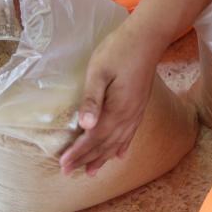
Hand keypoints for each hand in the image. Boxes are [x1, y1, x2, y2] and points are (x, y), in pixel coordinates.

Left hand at [58, 22, 159, 176]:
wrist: (147, 39)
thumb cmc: (118, 51)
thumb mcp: (99, 72)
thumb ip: (92, 99)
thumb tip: (85, 125)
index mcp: (117, 110)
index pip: (94, 138)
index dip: (78, 152)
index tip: (63, 164)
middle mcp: (128, 117)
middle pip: (105, 145)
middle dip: (86, 159)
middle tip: (68, 172)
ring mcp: (136, 113)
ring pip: (117, 143)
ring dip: (103, 158)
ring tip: (91, 172)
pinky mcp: (139, 107)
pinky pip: (130, 134)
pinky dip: (122, 147)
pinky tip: (119, 155)